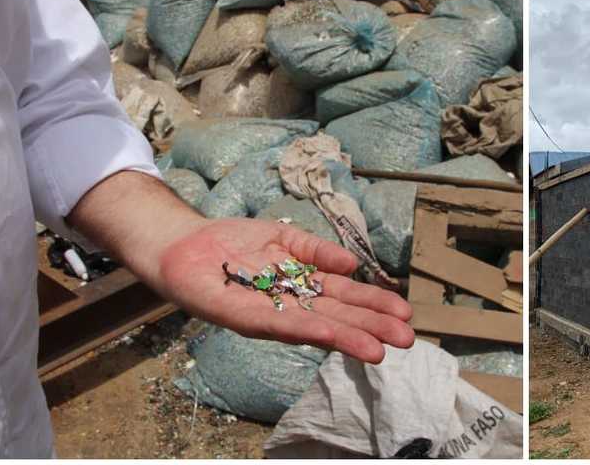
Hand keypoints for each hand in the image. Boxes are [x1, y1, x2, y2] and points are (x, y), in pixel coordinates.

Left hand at [158, 218, 414, 363]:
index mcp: (303, 287)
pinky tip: (329, 332)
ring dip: (346, 338)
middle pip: (338, 316)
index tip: (404, 314)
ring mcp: (268, 314)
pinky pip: (275, 324)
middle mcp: (290, 306)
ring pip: (314, 326)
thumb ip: (317, 251)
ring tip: (378, 350)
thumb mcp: (285, 240)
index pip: (346, 297)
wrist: (183, 244)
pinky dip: (304, 328)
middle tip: (406, 340)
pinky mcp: (240, 315)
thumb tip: (353, 264)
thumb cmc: (234, 243)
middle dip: (371, 328)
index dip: (374, 305)